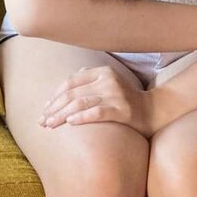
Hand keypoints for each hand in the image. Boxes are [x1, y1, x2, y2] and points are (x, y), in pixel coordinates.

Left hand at [39, 64, 156, 137]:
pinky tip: (70, 122)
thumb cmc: (127, 99)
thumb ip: (91, 78)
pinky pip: (97, 112)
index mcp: (103, 71)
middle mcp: (107, 80)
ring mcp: (115, 94)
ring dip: (61, 115)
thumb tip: (71, 80)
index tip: (45, 108)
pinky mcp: (121, 110)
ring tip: (50, 124)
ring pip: (80, 103)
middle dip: (54, 107)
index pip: (71, 81)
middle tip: (42, 121)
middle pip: (73, 93)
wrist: (153, 111)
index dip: (56, 95)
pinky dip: (81, 117)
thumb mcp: (110, 82)